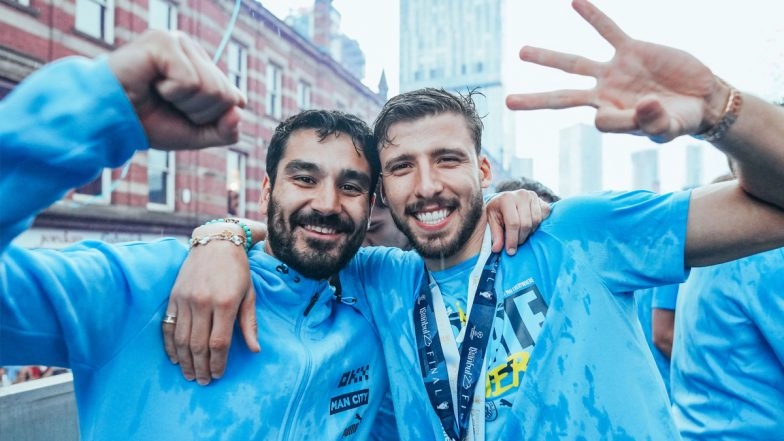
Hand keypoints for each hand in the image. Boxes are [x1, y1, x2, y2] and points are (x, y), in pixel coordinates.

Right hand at [106, 30, 245, 149]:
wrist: (110, 121)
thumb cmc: (148, 122)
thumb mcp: (195, 134)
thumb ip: (225, 131)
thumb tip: (240, 112)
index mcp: (203, 67)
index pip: (235, 99)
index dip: (211, 119)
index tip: (183, 115)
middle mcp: (193, 50)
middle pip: (226, 95)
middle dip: (198, 113)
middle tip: (169, 105)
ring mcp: (178, 42)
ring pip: (211, 88)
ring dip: (184, 103)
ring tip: (159, 94)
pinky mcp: (163, 42)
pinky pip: (190, 81)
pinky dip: (172, 93)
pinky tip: (152, 85)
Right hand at [163, 236, 258, 384]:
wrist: (215, 243)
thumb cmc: (238, 269)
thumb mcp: (249, 294)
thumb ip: (249, 323)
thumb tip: (255, 349)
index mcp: (225, 303)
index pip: (219, 343)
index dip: (218, 363)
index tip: (219, 374)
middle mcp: (203, 303)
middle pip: (198, 345)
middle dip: (201, 367)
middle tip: (204, 381)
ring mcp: (185, 300)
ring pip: (181, 339)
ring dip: (185, 361)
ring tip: (190, 374)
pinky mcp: (173, 297)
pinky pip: (167, 326)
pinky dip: (170, 345)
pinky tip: (175, 358)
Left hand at [486, 189, 550, 254]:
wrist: (505, 198)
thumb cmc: (497, 210)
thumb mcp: (492, 220)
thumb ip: (495, 234)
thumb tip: (497, 249)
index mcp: (506, 199)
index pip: (513, 223)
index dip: (512, 239)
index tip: (510, 251)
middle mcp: (521, 195)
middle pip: (526, 223)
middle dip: (521, 238)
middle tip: (516, 244)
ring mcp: (533, 196)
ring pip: (536, 221)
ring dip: (530, 232)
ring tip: (521, 234)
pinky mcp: (541, 200)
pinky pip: (545, 214)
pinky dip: (539, 224)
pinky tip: (530, 226)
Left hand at [506, 0, 727, 142]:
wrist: (701, 99)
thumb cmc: (681, 120)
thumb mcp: (667, 127)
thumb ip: (652, 122)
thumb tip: (643, 104)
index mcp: (611, 118)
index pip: (599, 121)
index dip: (618, 119)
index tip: (648, 114)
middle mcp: (605, 95)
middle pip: (563, 98)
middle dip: (536, 100)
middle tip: (508, 102)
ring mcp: (615, 72)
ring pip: (574, 64)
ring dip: (548, 58)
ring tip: (522, 53)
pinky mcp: (631, 50)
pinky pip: (607, 29)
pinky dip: (592, 16)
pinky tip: (575, 1)